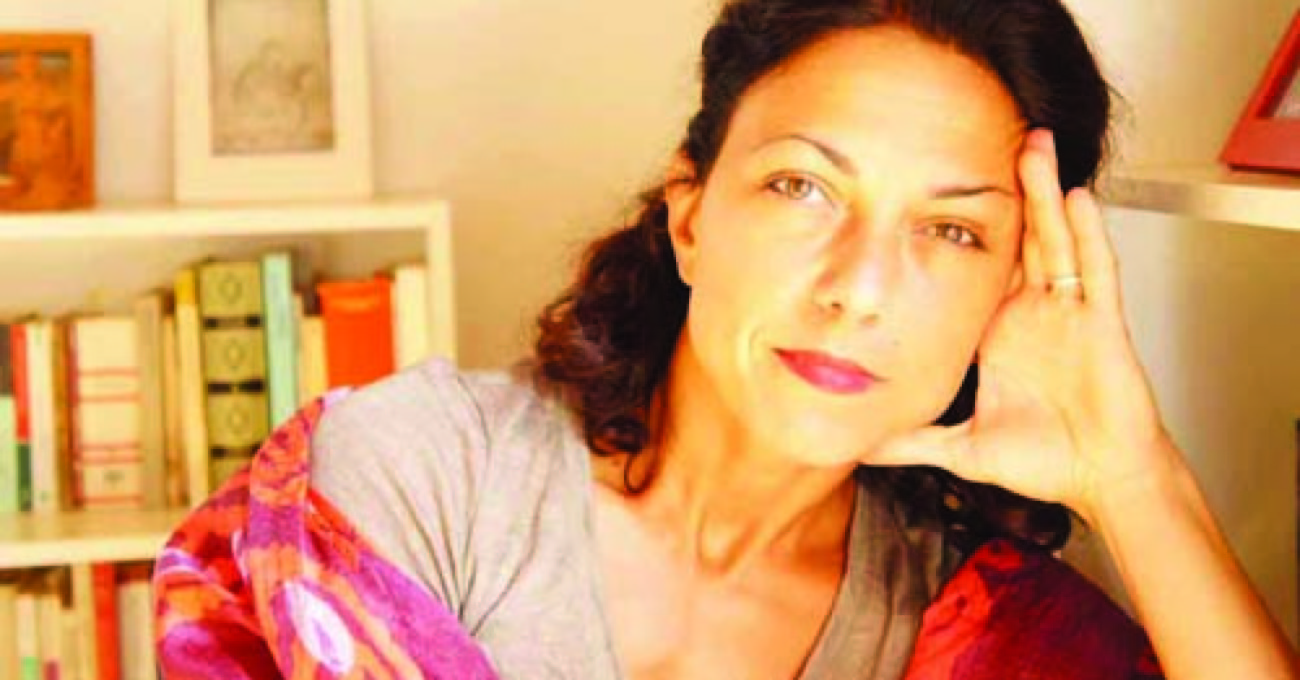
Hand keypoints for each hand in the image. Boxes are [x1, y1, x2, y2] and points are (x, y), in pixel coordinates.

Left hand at [875, 129, 1181, 523]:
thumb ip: (911, 442)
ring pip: (1056, 239)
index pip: (979, 266)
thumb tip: (862, 449)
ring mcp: (1069, 314)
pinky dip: (1087, 235)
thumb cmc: (1046, 459)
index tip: (933, 186)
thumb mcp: (962, 447)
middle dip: (1008, 189)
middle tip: (990, 137)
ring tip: (1033, 144)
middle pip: (1020, 237)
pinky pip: (1095, 271)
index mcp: (1000, 331)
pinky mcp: (1101, 326)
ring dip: (1045, 192)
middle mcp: (1034, 313)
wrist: (1100, 480)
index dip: (963, 227)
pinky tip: (1077, 198)